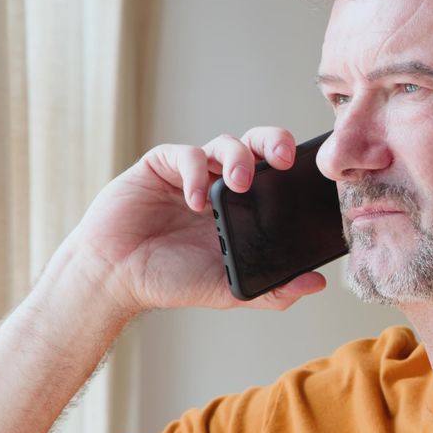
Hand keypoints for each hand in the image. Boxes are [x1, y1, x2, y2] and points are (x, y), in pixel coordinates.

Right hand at [64, 126, 327, 312]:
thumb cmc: (173, 280)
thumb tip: (317, 282)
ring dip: (238, 159)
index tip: (313, 176)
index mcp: (245, 207)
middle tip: (283, 160)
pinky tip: (195, 201)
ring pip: (226, 143)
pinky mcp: (161, 166)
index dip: (297, 168)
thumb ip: (274, 289)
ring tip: (239, 184)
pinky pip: (185, 154)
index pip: (279, 175)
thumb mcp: (230, 289)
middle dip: (275, 142)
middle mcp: (222, 183)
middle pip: (258, 145)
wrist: (115, 278)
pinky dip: (194, 172)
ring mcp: (193, 172)